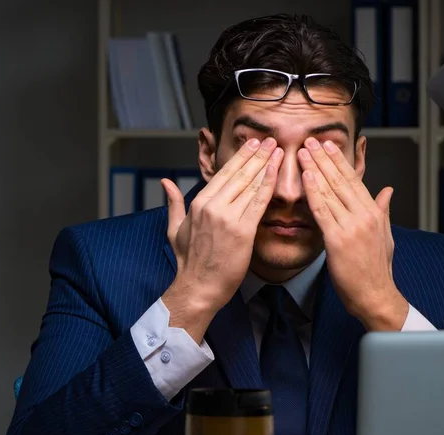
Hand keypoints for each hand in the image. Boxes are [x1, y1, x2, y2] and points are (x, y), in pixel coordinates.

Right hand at [160, 138, 282, 339]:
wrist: (198, 287)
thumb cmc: (188, 261)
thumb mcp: (174, 229)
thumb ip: (173, 203)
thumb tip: (165, 183)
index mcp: (198, 204)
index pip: (222, 174)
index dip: (239, 157)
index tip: (251, 144)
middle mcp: (213, 207)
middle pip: (238, 174)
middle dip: (256, 154)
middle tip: (270, 139)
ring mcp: (228, 218)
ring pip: (250, 185)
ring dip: (265, 164)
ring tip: (277, 149)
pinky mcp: (243, 232)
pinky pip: (259, 203)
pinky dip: (268, 184)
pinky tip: (276, 171)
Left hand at [299, 138, 407, 330]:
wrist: (375, 295)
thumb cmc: (377, 269)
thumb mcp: (385, 235)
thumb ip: (383, 211)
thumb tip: (387, 191)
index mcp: (374, 212)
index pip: (354, 180)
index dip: (339, 161)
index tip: (328, 146)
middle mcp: (364, 215)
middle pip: (341, 180)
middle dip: (324, 158)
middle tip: (310, 140)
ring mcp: (351, 227)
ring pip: (330, 191)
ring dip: (315, 169)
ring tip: (303, 152)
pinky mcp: (337, 240)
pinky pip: (322, 212)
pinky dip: (313, 193)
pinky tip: (305, 178)